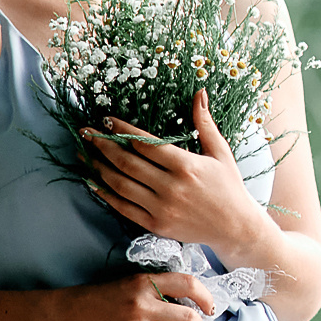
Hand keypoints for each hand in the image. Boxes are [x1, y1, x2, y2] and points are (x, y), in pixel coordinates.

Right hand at [49, 271, 216, 320]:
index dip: (206, 297)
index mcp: (144, 283)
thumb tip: (191, 307)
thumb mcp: (129, 284)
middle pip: (190, 319)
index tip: (210, 308)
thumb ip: (157, 291)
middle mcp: (142, 305)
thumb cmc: (99, 299)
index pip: (188, 284)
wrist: (65, 316)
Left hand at [83, 91, 263, 255]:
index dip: (123, 130)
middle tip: (86, 132)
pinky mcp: (156, 225)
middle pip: (127, 162)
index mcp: (186, 165)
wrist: (236, 228)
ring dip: (99, 168)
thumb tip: (200, 92)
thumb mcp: (221, 152)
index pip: (145, 143)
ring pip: (121, 185)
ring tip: (84, 154)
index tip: (107, 120)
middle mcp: (171, 187)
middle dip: (102, 145)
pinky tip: (93, 182)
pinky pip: (124, 208)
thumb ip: (205, 123)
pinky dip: (105, 194)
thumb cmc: (229, 187)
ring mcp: (161, 208)